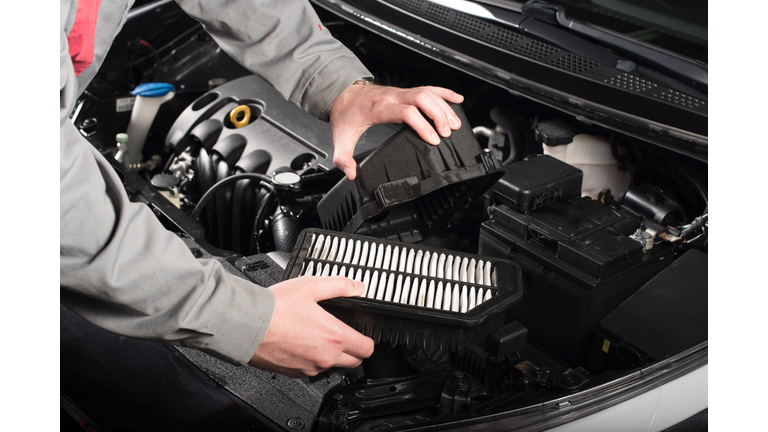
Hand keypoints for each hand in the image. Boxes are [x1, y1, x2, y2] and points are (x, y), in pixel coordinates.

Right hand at [248, 276, 373, 377]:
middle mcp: (325, 357)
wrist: (247, 325)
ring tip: (316, 335)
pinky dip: (312, 359)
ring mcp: (310, 368)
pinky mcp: (295, 373)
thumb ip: (339, 286)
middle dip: (353, 349)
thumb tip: (357, 287)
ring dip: (331, 355)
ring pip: (332, 366)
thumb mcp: (311, 286)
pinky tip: (301, 343)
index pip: (367, 349)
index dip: (367, 339)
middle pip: (354, 362)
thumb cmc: (275, 307)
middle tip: (342, 334)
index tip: (362, 333)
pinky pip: (312, 370)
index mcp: (334, 337)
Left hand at [329, 84, 464, 179]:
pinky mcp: (405, 90)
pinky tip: (457, 99)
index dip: (422, 125)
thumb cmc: (346, 114)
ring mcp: (400, 92)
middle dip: (439, 115)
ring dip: (444, 106)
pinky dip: (444, 93)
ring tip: (455, 123)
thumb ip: (343, 158)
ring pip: (428, 92)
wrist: (342, 93)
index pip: (406, 112)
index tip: (433, 140)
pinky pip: (429, 88)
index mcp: (379, 108)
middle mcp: (392, 97)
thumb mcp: (340, 138)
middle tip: (448, 133)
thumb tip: (352, 173)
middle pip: (422, 99)